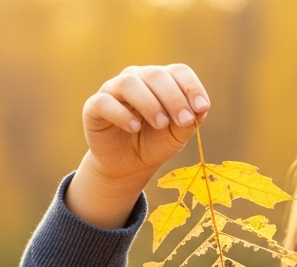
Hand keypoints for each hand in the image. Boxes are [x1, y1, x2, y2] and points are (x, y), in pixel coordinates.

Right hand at [67, 64, 209, 227]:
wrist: (129, 164)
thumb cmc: (156, 143)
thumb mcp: (177, 136)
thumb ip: (188, 122)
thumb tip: (200, 109)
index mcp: (161, 81)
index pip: (178, 71)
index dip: (192, 87)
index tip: (202, 108)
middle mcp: (137, 79)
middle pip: (156, 75)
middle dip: (174, 98)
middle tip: (184, 121)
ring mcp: (113, 90)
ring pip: (129, 83)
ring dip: (149, 103)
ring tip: (161, 124)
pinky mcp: (94, 107)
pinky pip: (104, 102)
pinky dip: (121, 114)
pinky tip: (134, 127)